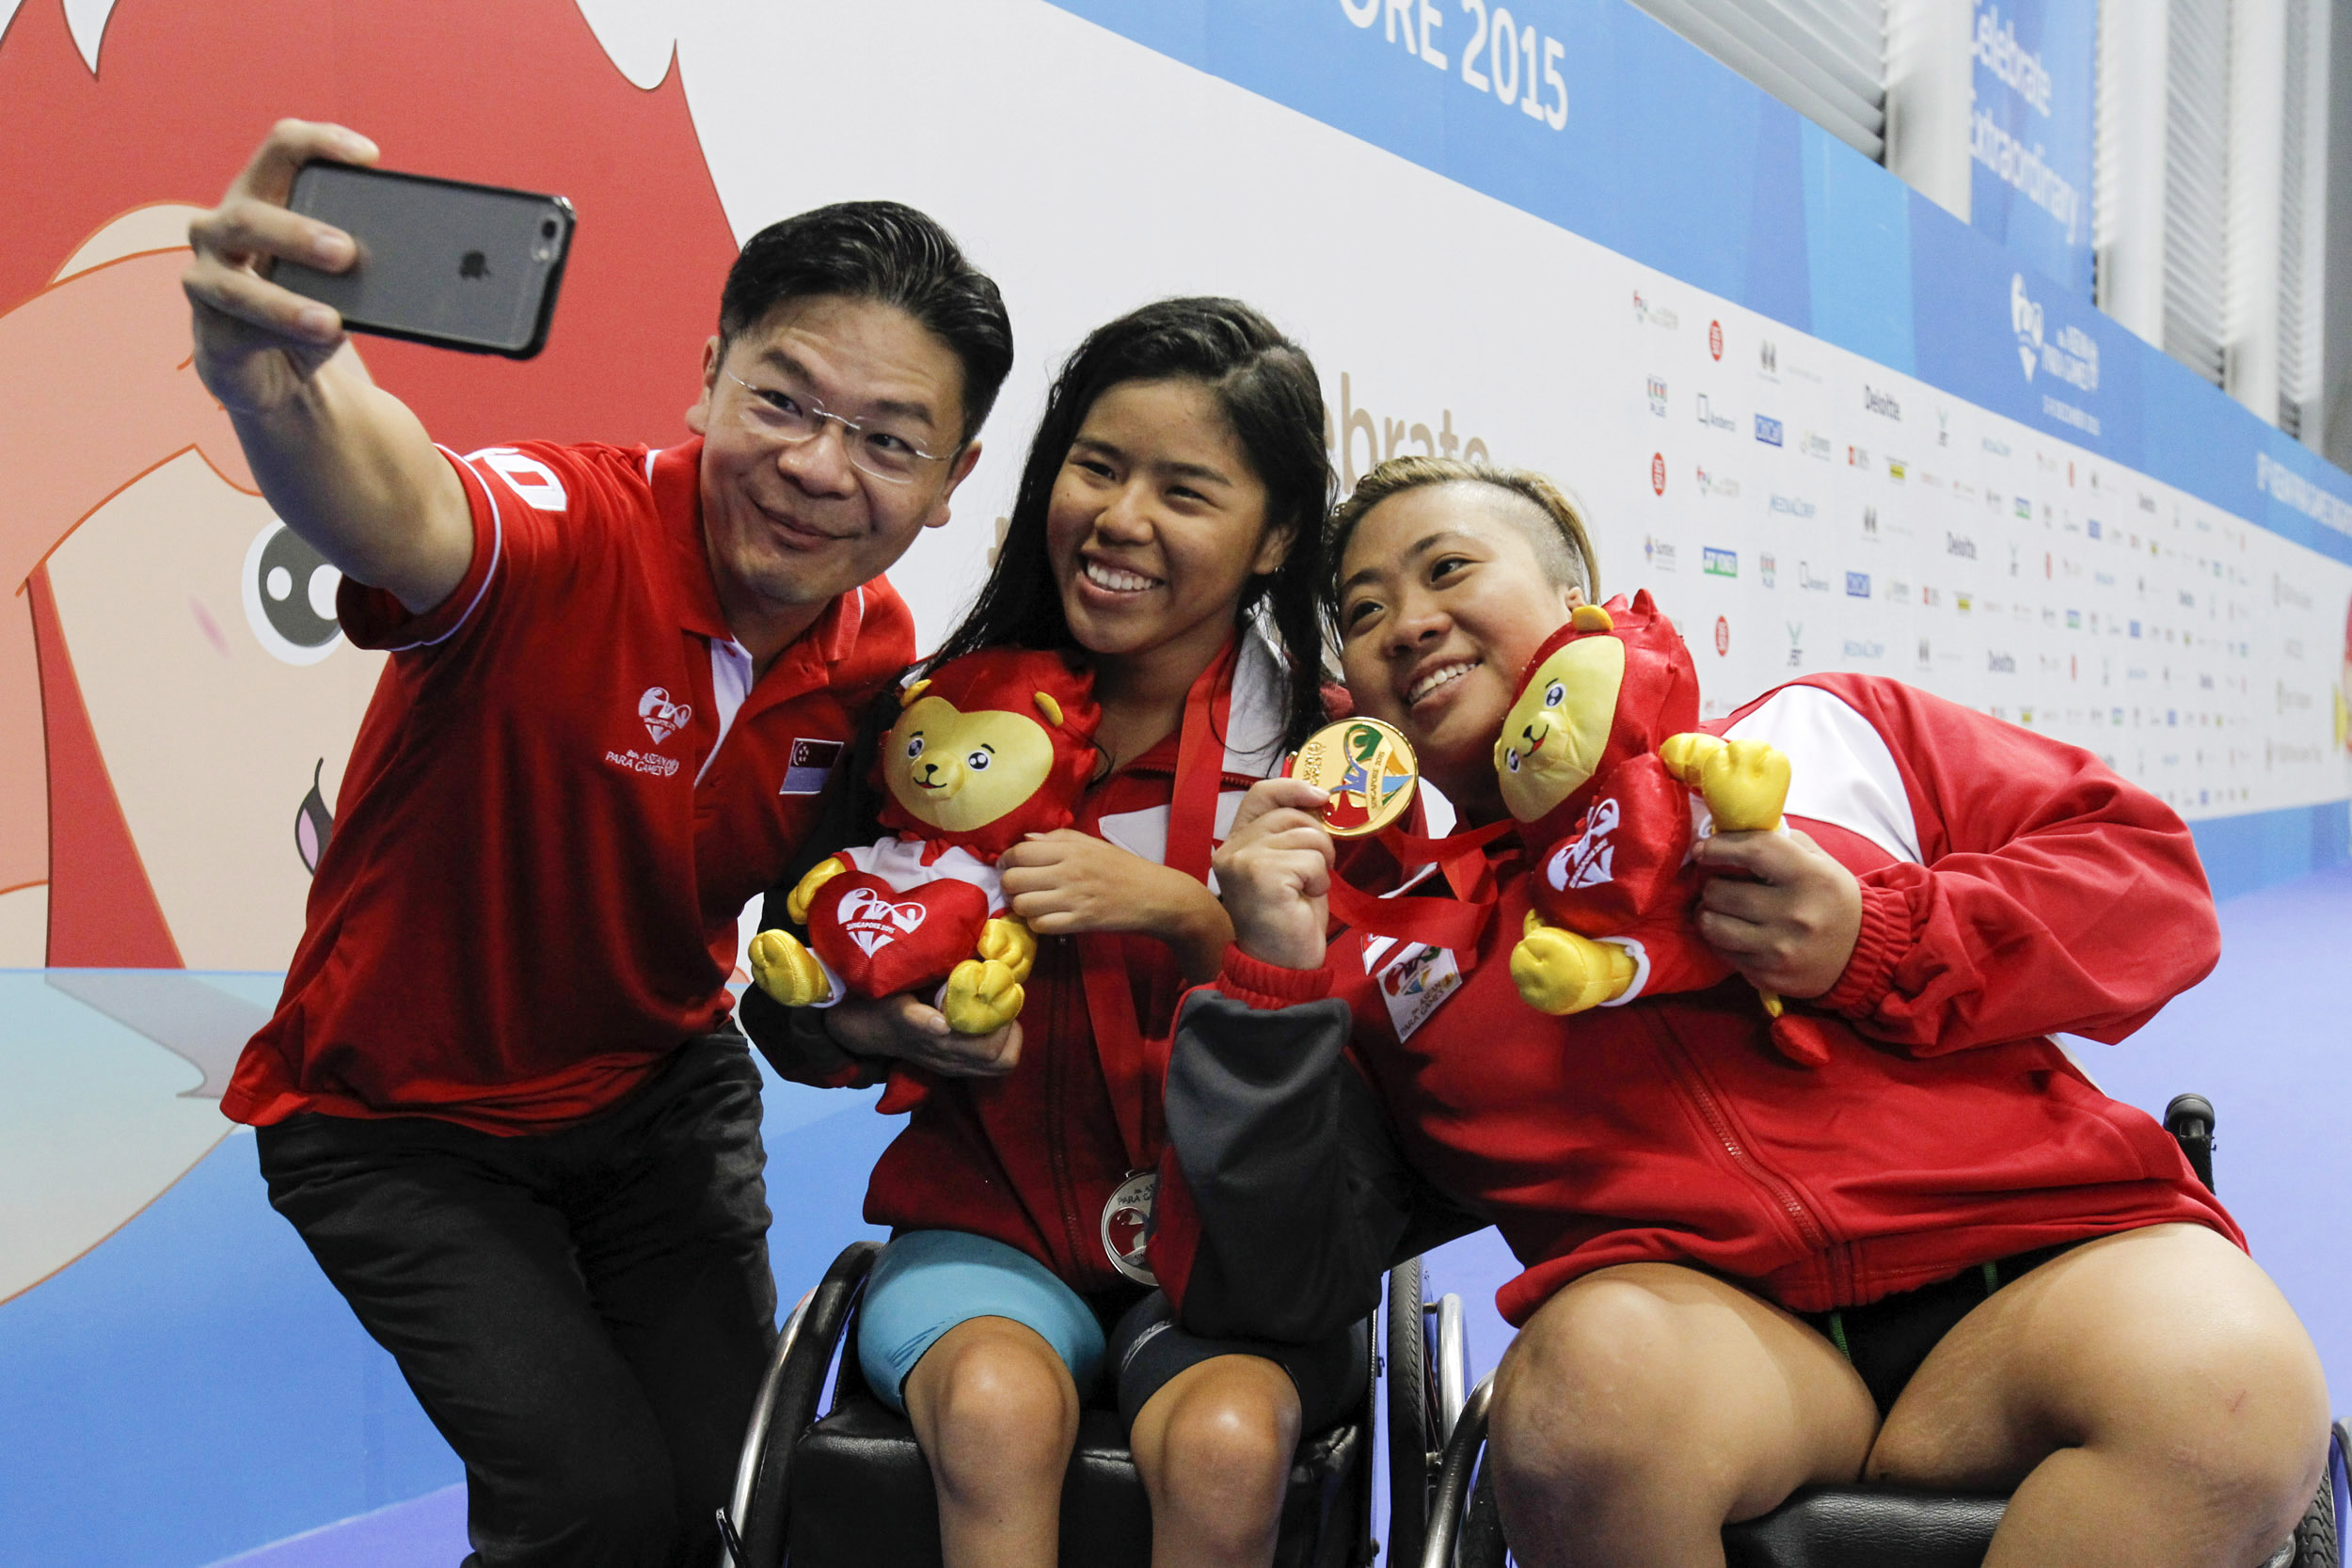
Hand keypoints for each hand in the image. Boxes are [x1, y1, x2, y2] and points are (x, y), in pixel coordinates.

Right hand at [183, 119, 377, 415]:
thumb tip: (415, 257)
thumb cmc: (309, 305)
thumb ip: (362, 257)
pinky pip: (239, 331)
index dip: (320, 143)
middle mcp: (221, 230)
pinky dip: (280, 337)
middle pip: (249, 215)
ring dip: (286, 302)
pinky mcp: (210, 333)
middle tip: (347, 252)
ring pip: (235, 284)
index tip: (370, 157)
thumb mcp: (340, 277)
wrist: (276, 375)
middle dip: (298, 233)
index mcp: (259, 198)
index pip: (282, 149)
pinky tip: (317, 340)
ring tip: (330, 321)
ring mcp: (205, 280)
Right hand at [824, 992, 1021, 1077]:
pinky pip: (990, 1064)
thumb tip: (942, 1026)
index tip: (999, 995)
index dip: (1003, 1024)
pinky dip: (1001, 1044)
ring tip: (1000, 1015)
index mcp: (940, 1047)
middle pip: (1000, 1061)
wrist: (868, 1027)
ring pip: (998, 1066)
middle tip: (1004, 1003)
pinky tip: (990, 1023)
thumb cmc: (884, 1006)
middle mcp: (949, 1060)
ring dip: (1009, 1040)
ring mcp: (952, 1065)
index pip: (989, 1052)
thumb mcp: (894, 1007)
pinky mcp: (953, 1064)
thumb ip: (915, 1017)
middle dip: (1011, 1031)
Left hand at [998, 829, 1231, 980]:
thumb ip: (1058, 838)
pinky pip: (1040, 926)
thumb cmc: (1124, 868)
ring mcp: (1073, 899)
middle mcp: (1068, 872)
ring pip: (1023, 905)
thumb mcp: (1093, 844)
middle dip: (1009, 885)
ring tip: (1032, 904)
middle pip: (1014, 879)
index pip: (1020, 852)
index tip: (1007, 865)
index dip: (1005, 860)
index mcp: (1071, 850)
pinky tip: (1046, 917)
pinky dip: (1037, 924)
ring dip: (1022, 906)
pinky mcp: (1080, 922)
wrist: (1156, 896)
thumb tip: (1025, 839)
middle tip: (1018, 887)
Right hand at [1210, 777, 1333, 971]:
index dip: (1294, 788)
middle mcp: (1232, 848)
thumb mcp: (1290, 865)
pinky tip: (1303, 900)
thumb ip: (1293, 833)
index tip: (1322, 796)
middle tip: (1315, 872)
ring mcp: (1244, 860)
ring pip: (1306, 836)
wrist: (1279, 966)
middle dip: (1318, 838)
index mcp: (1236, 842)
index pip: (1261, 794)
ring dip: (1321, 863)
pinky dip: (1318, 881)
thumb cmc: (1288, 919)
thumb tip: (1320, 799)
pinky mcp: (1261, 875)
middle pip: (1291, 814)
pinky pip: (1311, 861)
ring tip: (1306, 889)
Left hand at [1692, 828, 1862, 998]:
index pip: (1753, 851)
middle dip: (1711, 883)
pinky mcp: (1768, 975)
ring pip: (1712, 925)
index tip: (1703, 848)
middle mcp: (1795, 914)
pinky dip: (1720, 939)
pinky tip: (1734, 932)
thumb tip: (1728, 831)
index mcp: (1811, 877)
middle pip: (1721, 891)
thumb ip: (1779, 841)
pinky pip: (1722, 952)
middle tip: (1717, 882)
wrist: (1861, 953)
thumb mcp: (1818, 861)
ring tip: (1717, 907)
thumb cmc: (1830, 897)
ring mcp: (1780, 950)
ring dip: (1707, 912)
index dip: (1719, 847)